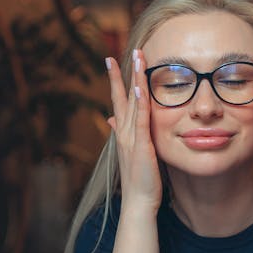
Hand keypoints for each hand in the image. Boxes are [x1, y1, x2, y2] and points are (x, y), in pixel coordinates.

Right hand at [106, 50, 162, 212]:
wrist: (138, 202)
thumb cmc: (138, 180)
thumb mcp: (130, 152)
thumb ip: (123, 134)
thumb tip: (111, 121)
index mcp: (122, 133)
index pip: (118, 101)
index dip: (116, 81)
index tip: (111, 61)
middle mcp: (123, 132)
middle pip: (122, 96)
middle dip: (123, 73)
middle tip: (124, 50)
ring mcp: (131, 138)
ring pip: (133, 103)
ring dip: (134, 79)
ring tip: (137, 58)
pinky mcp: (141, 145)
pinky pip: (140, 120)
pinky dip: (139, 103)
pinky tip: (138, 88)